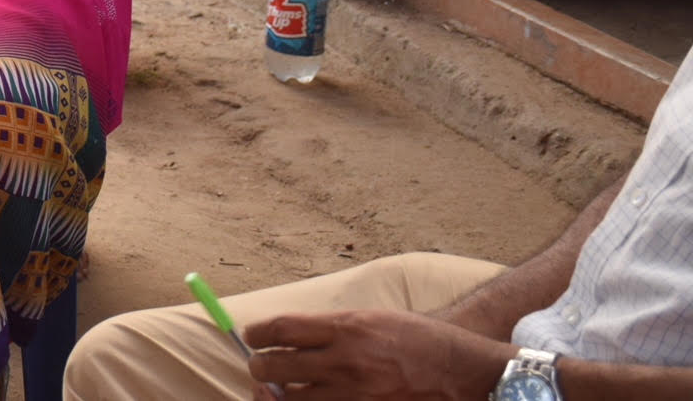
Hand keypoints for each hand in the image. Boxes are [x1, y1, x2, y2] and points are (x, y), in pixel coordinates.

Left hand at [243, 309, 514, 400]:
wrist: (461, 370)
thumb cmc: (416, 339)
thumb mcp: (371, 319)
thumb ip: (331, 327)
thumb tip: (291, 334)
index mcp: (345, 329)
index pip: (281, 329)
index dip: (258, 333)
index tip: (251, 335)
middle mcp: (345, 362)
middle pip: (276, 366)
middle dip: (259, 365)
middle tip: (258, 364)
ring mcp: (355, 394)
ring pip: (292, 399)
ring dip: (276, 393)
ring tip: (276, 387)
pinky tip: (305, 399)